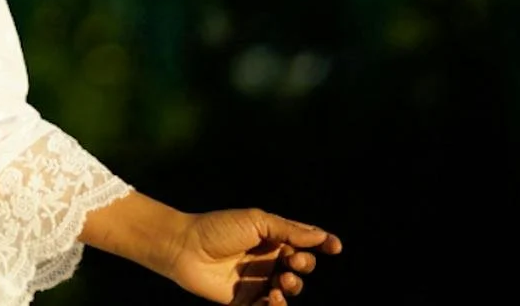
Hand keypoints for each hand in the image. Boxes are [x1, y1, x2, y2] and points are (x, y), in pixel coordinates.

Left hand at [164, 208, 340, 304]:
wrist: (185, 247)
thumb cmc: (218, 228)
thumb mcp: (256, 222)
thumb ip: (288, 230)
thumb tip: (320, 236)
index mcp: (272, 237)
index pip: (304, 242)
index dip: (322, 244)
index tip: (335, 247)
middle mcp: (268, 259)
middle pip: (301, 266)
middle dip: (304, 265)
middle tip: (291, 262)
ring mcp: (258, 280)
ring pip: (289, 289)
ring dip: (293, 286)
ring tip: (282, 282)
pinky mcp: (247, 301)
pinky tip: (274, 298)